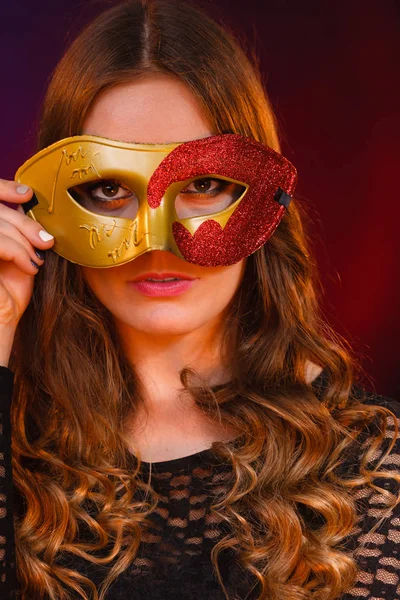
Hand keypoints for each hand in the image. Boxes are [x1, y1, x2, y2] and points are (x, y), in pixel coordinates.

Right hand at [0, 180, 53, 333]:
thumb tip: (28, 200)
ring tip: (36, 259)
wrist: (2, 320)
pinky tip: (30, 267)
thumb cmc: (9, 289)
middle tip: (46, 241)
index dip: (3, 188)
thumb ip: (17, 227)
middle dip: (24, 224)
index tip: (27, 193)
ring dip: (24, 241)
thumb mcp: (18, 251)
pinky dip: (18, 253)